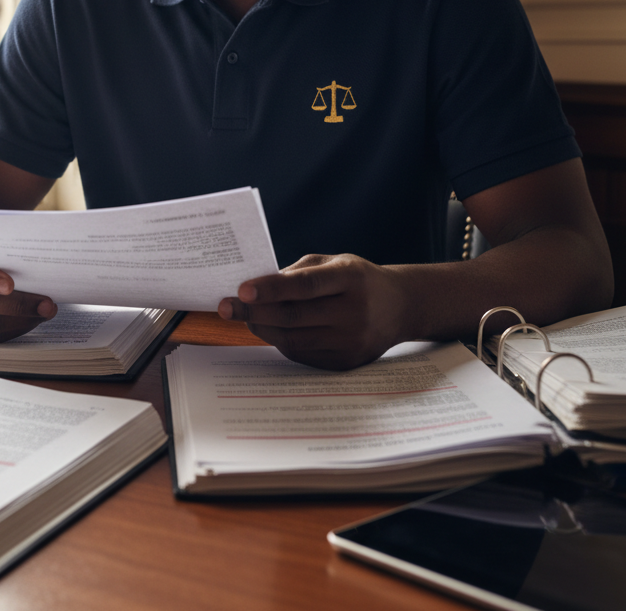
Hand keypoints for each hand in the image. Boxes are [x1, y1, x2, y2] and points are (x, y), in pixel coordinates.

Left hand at [217, 253, 409, 369]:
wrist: (401, 307)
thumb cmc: (357, 279)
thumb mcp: (334, 262)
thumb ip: (297, 272)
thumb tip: (257, 289)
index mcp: (350, 278)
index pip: (305, 285)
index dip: (272, 288)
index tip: (241, 290)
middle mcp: (354, 312)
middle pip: (294, 316)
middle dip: (253, 312)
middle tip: (224, 307)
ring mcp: (351, 341)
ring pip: (293, 339)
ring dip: (262, 328)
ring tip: (243, 316)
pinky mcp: (346, 362)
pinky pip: (302, 354)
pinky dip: (280, 341)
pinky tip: (269, 328)